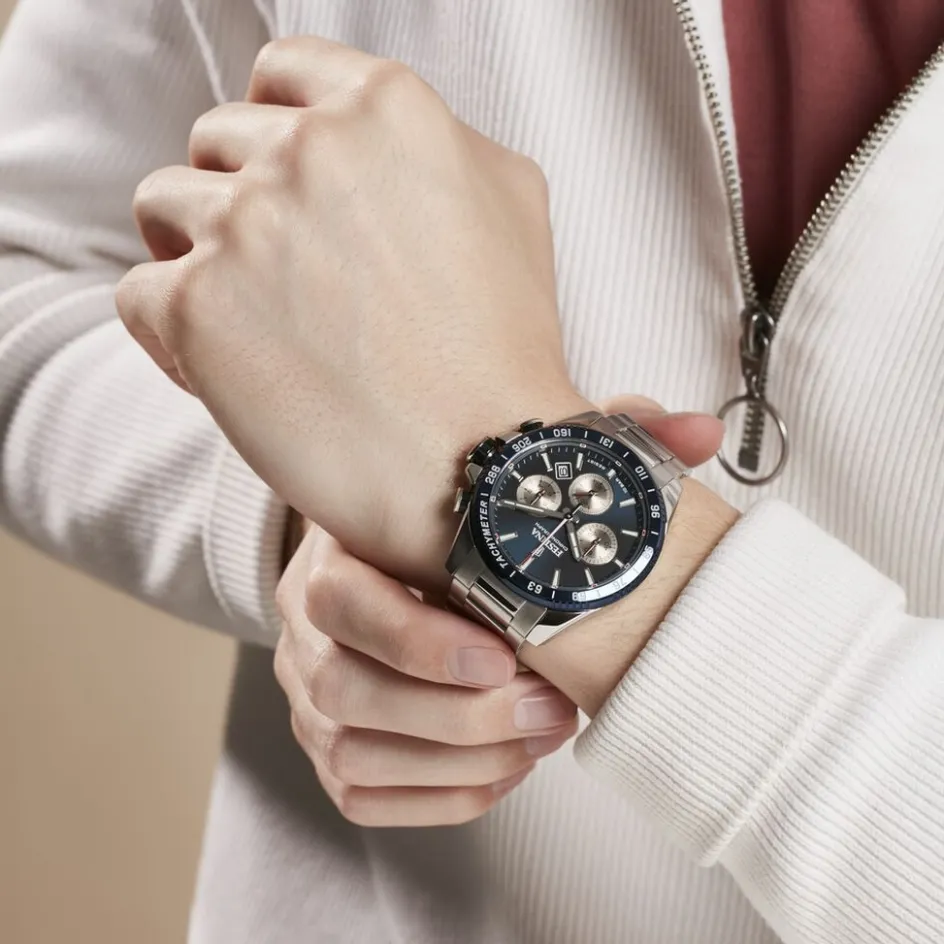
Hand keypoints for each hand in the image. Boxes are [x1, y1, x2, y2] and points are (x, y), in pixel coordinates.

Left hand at [116, 36, 590, 590]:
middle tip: (278, 276)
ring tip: (248, 323)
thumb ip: (438, 141)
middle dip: (238, 199)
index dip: (271, 127)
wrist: (482, 461)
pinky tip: (224, 371)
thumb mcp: (512, 204)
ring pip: (164, 209)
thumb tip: (376, 139)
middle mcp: (307, 148)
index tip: (277, 177)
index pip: (280, 75)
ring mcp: (245, 224)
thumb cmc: (502, 347)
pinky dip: (170, 330)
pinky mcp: (196, 308)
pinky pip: (139, 294)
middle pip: (217, 142)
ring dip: (195, 256)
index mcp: (384, 109)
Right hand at [274, 522, 577, 826]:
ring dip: (464, 763)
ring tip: (541, 736)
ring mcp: (306, 708)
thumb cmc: (419, 550)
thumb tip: (541, 596)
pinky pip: (366, 801)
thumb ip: (468, 551)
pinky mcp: (326, 758)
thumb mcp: (438, 526)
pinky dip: (447, 796)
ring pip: (354, 760)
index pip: (341, 603)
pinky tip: (511, 768)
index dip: (418, 641)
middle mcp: (300, 643)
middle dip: (459, 715)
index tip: (502, 659)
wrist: (376, 578)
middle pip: (345, 693)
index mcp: (319, 568)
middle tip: (545, 707)